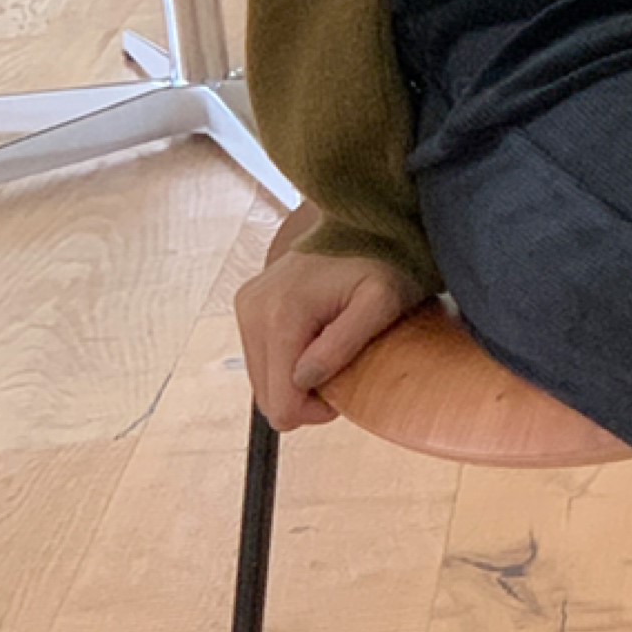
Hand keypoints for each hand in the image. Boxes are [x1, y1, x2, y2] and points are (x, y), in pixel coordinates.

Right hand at [235, 243, 429, 430]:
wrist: (366, 221)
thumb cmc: (385, 262)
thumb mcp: (382, 302)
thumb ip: (344, 342)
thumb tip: (303, 379)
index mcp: (281, 315)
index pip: (280, 405)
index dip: (315, 411)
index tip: (346, 384)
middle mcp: (253, 310)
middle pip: (267, 397)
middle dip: (306, 395)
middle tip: (343, 364)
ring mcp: (246, 305)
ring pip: (263, 380)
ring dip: (297, 378)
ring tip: (332, 347)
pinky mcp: (248, 303)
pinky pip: (262, 358)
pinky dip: (288, 360)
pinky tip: (316, 338)